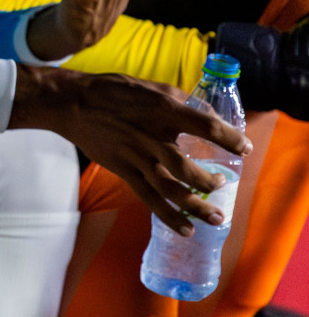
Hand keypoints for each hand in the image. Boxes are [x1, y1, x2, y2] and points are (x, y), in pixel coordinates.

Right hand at [11, 66, 249, 234]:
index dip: (229, 138)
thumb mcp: (151, 87)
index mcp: (162, 110)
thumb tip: (208, 114)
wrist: (73, 104)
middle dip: (209, 180)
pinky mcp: (124, 170)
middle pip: (186, 166)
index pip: (205, 125)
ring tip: (215, 217)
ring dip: (195, 205)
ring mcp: (136, 157)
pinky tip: (185, 229)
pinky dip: (168, 216)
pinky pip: (149, 198)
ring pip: (170, 189)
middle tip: (222, 183)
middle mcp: (151, 137)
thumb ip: (181, 101)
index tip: (244, 147)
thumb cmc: (113, 91)